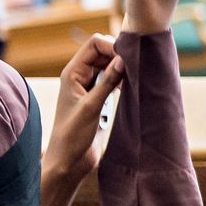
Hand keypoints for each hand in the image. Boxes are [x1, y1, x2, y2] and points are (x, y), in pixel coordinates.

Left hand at [46, 33, 123, 182]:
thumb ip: (107, 82)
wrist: (69, 161)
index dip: (112, 46)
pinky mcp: (99, 98)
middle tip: (136, 67)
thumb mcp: (91, 107)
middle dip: (120, 54)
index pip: (94, 44)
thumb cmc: (72, 136)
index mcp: (72, 73)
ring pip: (110, 65)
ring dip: (123, 67)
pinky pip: (113, 79)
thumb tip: (124, 59)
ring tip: (136, 76)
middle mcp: (80, 76)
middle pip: (103, 51)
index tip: (128, 59)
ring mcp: (90, 87)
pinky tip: (132, 86)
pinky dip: (123, 79)